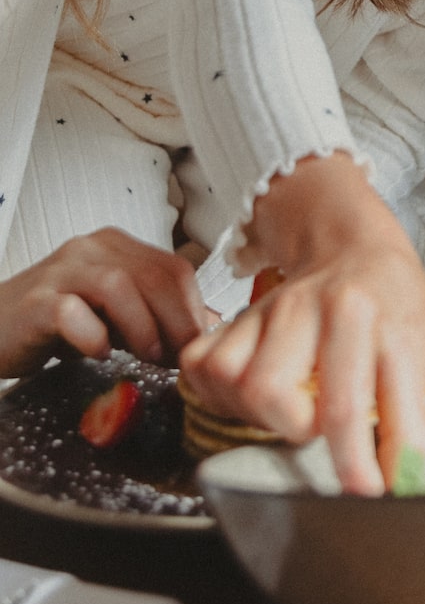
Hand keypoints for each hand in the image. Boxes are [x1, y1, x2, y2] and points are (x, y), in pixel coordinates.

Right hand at [0, 230, 212, 378]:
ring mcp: (61, 271)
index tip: (199, 345)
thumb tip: (210, 324)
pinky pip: (71, 312)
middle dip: (176, 322)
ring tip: (147, 357)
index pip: (173, 268)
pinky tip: (98, 353)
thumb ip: (156, 312)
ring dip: (141, 327)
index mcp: (116, 246)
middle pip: (152, 275)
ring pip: (117, 286)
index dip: (194, 308)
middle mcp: (91, 248)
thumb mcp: (114, 312)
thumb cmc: (57, 322)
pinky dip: (93, 336)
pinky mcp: (35, 301)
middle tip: (180, 357)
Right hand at [178, 153, 424, 496]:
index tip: (369, 493)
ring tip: (293, 415)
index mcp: (362, 312)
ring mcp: (265, 313)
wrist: (350, 243)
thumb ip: (409, 406)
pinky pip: (204, 368)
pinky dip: (223, 396)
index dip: (357, 459)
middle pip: (272, 390)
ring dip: (261, 417)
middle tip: (324, 436)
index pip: (352, 398)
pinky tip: (257, 399)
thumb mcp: (416, 337)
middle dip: (300, 433)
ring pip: (235, 381)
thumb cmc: (387, 296)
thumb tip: (408, 474)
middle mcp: (307, 308)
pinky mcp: (234, 321)